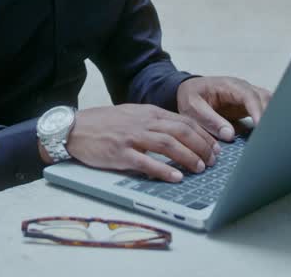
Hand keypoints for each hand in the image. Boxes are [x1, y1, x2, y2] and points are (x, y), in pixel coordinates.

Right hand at [62, 104, 220, 182]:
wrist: (74, 128)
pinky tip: (176, 177)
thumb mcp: (132, 115)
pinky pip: (146, 162)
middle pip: (181, 131)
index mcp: (149, 113)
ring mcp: (131, 137)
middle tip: (213, 160)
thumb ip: (154, 122)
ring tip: (200, 168)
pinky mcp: (120, 153)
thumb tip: (179, 133)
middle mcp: (143, 123)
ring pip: (168, 144)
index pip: (184, 121)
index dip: (203, 134)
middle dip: (202, 146)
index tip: (215, 147)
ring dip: (188, 157)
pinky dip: (163, 170)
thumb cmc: (104, 124)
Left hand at [176, 76, 272, 140]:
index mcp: (229, 86)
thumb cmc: (190, 96)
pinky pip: (265, 112)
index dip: (257, 111)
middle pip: (265, 99)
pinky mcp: (250, 107)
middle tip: (269, 137)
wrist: (190, 92)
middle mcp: (243, 89)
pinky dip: (267, 123)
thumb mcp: (193, 108)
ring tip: (270, 138)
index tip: (261, 127)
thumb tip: (230, 134)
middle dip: (270, 116)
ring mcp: (248, 97)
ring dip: (271, 120)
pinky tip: (266, 137)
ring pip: (269, 104)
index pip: (250, 96)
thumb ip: (210, 120)